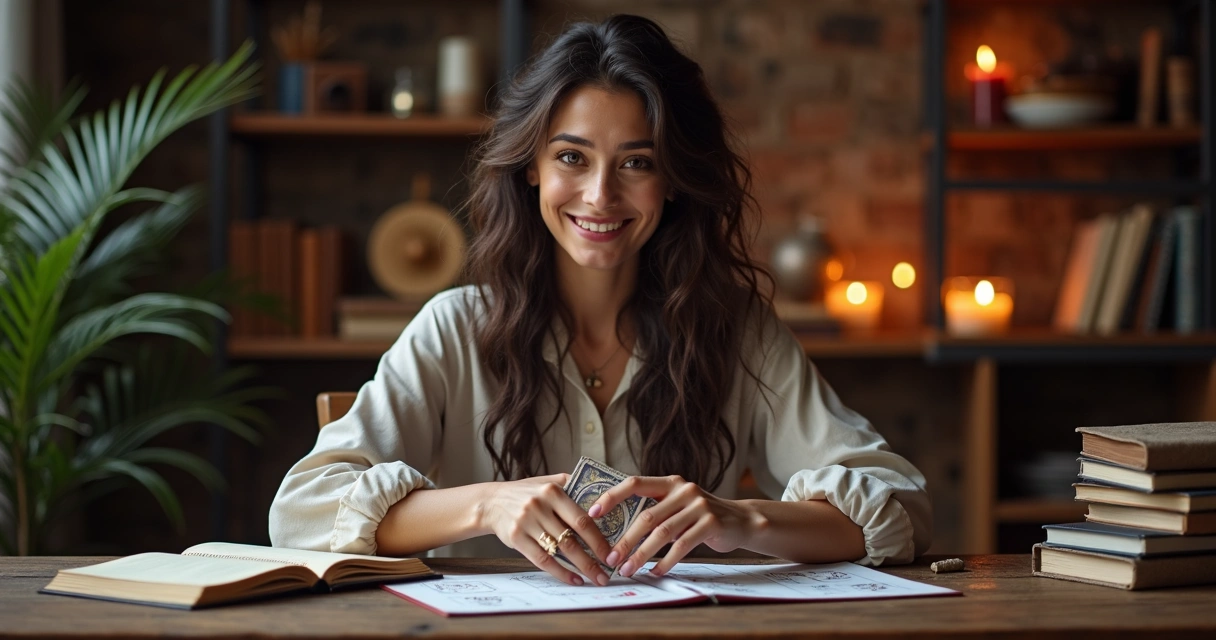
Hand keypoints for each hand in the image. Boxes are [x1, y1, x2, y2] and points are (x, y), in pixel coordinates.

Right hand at [478, 474, 612, 585]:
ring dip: (580, 568)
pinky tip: (573, 579)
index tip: (611, 552)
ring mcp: (526, 522)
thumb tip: (601, 493)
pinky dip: (559, 572)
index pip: (581, 518)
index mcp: (552, 491)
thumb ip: (570, 484)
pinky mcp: (516, 538)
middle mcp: (539, 506)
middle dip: (592, 559)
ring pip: (559, 551)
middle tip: (606, 573)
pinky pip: (542, 559)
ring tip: (594, 578)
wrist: (491, 502)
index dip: (598, 538)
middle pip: (572, 538)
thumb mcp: (546, 481)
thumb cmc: (525, 494)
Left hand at [588, 475, 762, 577]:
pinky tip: (655, 572)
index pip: (634, 483)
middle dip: (625, 540)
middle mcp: (683, 490)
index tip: (592, 513)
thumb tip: (616, 531)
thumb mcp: (678, 506)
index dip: (612, 496)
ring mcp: (698, 506)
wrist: (741, 521)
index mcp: (669, 482)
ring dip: (641, 555)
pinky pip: (682, 546)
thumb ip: (655, 510)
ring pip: (662, 533)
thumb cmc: (700, 517)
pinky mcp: (710, 523)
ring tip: (627, 570)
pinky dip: (666, 562)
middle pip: (646, 516)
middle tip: (610, 559)